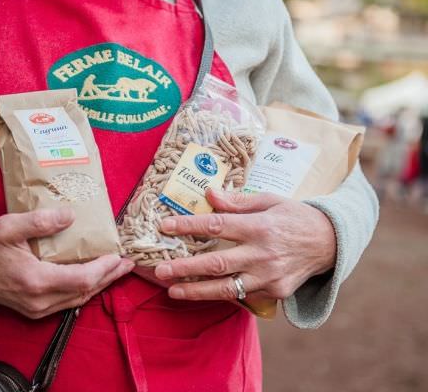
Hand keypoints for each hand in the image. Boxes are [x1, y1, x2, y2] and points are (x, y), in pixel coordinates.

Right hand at [0, 209, 133, 318]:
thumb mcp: (10, 227)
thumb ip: (41, 221)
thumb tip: (70, 216)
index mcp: (36, 281)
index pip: (83, 279)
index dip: (105, 268)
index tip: (119, 255)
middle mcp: (40, 300)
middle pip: (86, 291)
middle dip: (110, 277)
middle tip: (128, 263)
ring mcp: (37, 308)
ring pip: (79, 298)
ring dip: (101, 284)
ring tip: (118, 270)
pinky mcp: (35, 309)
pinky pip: (69, 301)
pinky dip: (86, 289)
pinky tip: (94, 279)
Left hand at [154, 189, 335, 301]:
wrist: (329, 242)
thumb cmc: (294, 216)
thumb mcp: (269, 200)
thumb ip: (237, 201)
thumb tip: (208, 194)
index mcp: (259, 226)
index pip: (217, 225)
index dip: (188, 226)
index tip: (165, 226)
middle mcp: (262, 254)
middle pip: (216, 262)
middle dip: (185, 267)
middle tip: (160, 269)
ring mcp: (269, 276)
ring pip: (226, 287)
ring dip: (196, 290)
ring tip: (172, 291)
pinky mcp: (276, 292)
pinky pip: (243, 294)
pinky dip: (222, 293)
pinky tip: (203, 292)